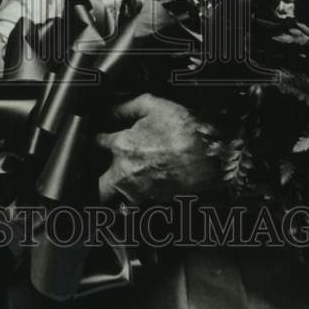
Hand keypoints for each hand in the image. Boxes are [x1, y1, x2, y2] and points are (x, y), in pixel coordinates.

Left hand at [95, 94, 217, 204]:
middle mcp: (126, 173)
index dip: (96, 138)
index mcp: (122, 147)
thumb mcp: (154, 105)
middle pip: (98, 187)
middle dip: (96, 180)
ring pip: (118, 200)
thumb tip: (110, 108)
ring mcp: (141, 191)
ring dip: (117, 192)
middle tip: (100, 170)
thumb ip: (126, 106)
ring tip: (125, 180)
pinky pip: (139, 204)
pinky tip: (146, 185)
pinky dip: (139, 197)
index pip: (96, 143)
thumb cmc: (186, 130)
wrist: (213, 155)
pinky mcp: (157, 201)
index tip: (99, 136)